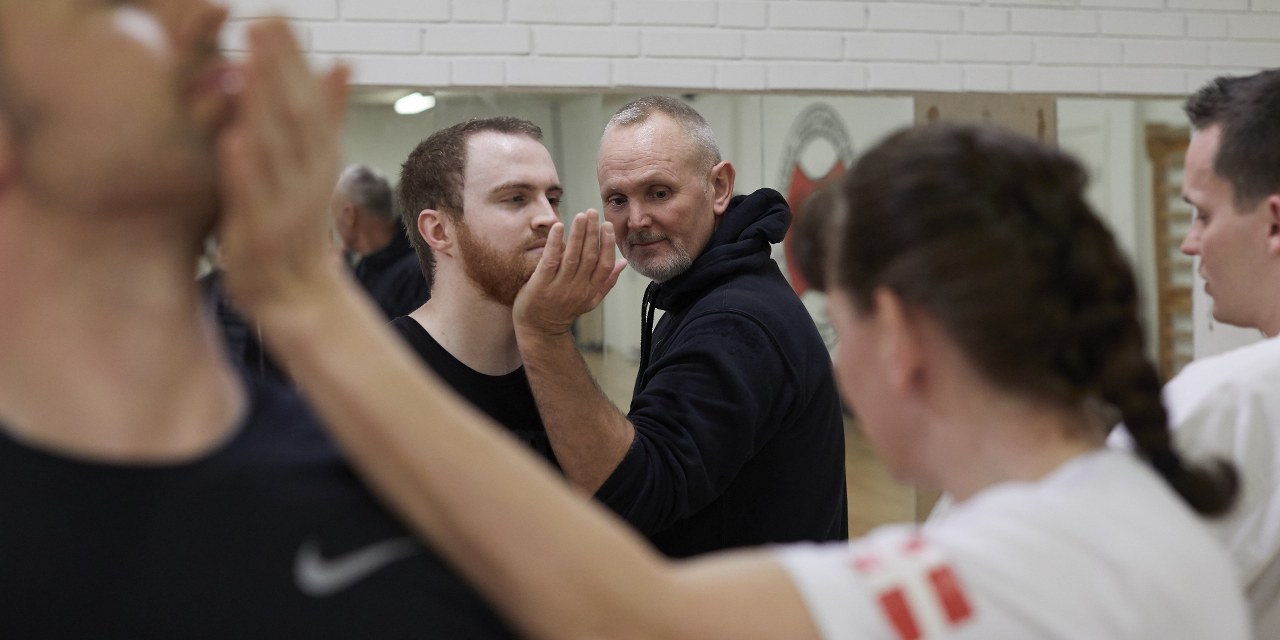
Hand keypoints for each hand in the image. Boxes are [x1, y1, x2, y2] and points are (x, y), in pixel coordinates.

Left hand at [216, 18, 349, 320]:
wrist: (303, 299)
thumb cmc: (299, 229)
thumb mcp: (316, 168)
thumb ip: (326, 115)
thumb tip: (343, 63)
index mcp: (317, 157)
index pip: (308, 99)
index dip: (293, 58)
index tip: (278, 14)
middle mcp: (307, 177)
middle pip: (296, 117)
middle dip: (279, 69)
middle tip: (263, 22)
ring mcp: (287, 207)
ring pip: (278, 153)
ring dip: (263, 109)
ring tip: (247, 66)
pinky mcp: (262, 237)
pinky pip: (254, 200)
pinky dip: (247, 171)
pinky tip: (234, 140)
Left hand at [513, 211, 627, 336]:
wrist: (539, 329)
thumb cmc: (564, 311)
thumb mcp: (590, 300)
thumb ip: (607, 282)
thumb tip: (624, 263)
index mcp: (591, 290)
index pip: (604, 265)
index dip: (607, 245)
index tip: (607, 226)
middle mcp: (577, 288)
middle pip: (589, 257)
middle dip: (592, 233)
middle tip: (593, 212)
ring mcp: (559, 287)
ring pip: (572, 257)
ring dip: (578, 234)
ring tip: (581, 216)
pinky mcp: (541, 284)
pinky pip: (551, 261)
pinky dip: (555, 243)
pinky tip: (558, 227)